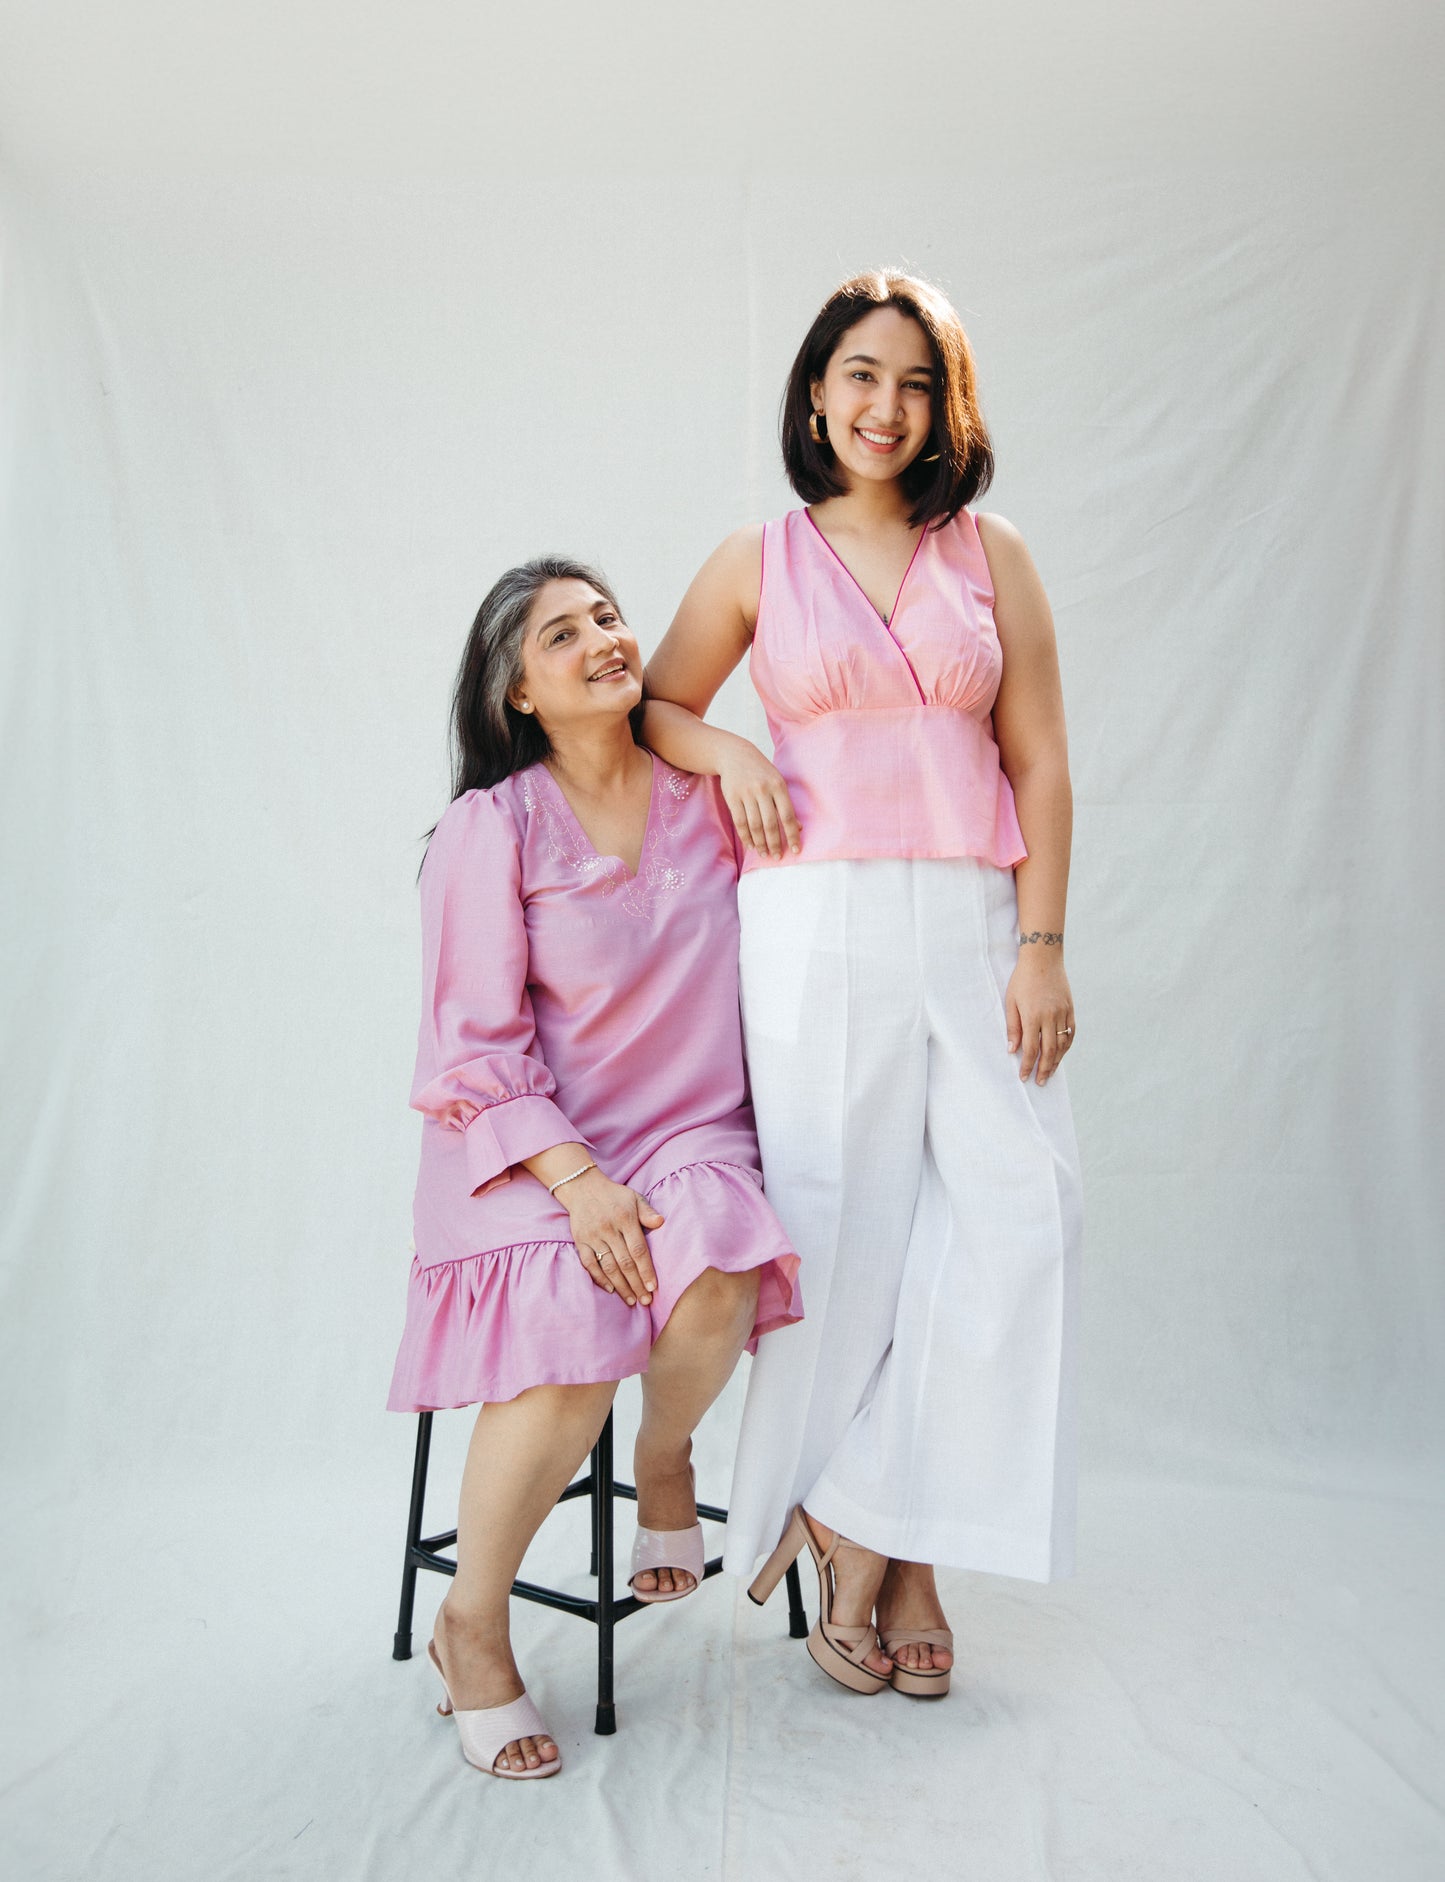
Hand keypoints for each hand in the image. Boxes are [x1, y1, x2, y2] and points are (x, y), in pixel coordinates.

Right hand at [559, 1169, 663, 1307]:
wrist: (583, 1187)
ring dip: (621, 1286)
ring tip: (631, 1300)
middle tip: (646, 1301)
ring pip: (608, 1266)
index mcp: (624, 1218)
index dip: (646, 1270)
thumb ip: (647, 1212)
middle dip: (636, 1284)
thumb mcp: (634, 1197)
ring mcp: (592, 1236)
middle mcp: (608, 1229)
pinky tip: (611, 1289)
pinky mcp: (580, 1241)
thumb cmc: (614, 1196)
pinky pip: (589, 1263)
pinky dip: (599, 1278)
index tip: (654, 1287)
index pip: (638, 1250)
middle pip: (624, 1263)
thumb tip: (661, 1222)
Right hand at [717, 739, 801, 859]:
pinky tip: (750, 844)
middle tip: (777, 856)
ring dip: (760, 843)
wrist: (735, 755)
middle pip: (770, 823)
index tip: (795, 850)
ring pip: (754, 825)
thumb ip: (786, 804)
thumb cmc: (761, 772)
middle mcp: (763, 790)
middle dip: (774, 843)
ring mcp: (746, 794)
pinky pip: (740, 822)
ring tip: (764, 853)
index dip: (792, 835)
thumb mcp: (777, 782)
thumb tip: (797, 827)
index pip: (787, 815)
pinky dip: (745, 836)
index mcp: (778, 786)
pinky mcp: (732, 797)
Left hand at [1005, 954, 1075, 1084]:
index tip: (1023, 1077)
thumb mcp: (1011, 1001)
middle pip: (1049, 1051)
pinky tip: (1061, 1054)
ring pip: (1062, 1044)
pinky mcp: (1070, 1008)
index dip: (1028, 1065)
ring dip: (1056, 1061)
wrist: (1043, 958)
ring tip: (1050, 1073)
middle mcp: (1050, 1017)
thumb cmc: (1022, 979)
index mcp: (1033, 1016)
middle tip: (1040, 1082)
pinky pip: (1071, 1032)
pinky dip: (1066, 1046)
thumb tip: (1012, 1050)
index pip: (1031, 1049)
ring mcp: (1063, 1013)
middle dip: (1044, 1069)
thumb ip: (1013, 1027)